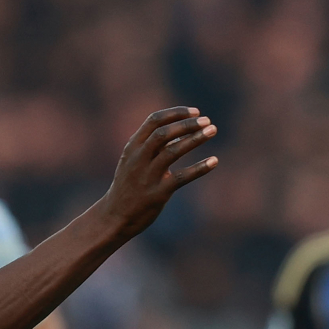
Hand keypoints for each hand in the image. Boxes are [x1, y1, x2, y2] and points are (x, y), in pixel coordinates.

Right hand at [101, 107, 218, 237]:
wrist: (114, 216)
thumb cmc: (128, 186)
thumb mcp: (133, 161)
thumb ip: (152, 146)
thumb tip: (181, 132)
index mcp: (132, 148)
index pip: (153, 121)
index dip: (176, 114)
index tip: (195, 112)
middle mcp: (138, 159)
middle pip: (163, 133)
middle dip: (186, 124)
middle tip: (206, 120)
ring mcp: (147, 176)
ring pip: (172, 151)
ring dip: (195, 139)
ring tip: (212, 130)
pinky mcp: (157, 193)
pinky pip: (181, 177)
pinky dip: (199, 168)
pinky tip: (214, 161)